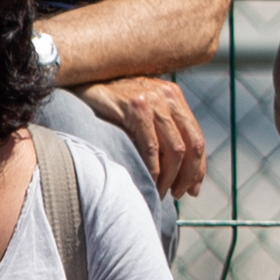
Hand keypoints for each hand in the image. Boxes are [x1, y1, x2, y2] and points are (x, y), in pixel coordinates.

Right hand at [78, 75, 210, 195]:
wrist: (81, 84)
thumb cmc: (110, 104)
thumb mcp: (142, 112)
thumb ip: (162, 131)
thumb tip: (182, 172)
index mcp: (174, 97)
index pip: (196, 138)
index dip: (198, 168)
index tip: (192, 190)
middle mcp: (167, 96)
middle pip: (190, 145)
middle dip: (187, 176)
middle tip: (177, 194)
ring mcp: (153, 100)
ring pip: (174, 150)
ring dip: (169, 178)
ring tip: (161, 192)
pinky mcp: (136, 107)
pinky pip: (152, 148)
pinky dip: (153, 170)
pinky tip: (149, 182)